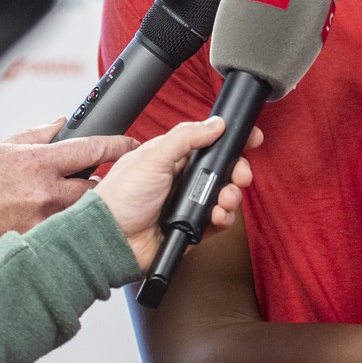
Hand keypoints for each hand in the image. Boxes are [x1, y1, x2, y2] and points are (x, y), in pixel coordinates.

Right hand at [0, 120, 138, 261]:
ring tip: (58, 203)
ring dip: (78, 205)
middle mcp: (44, 192)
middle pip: (95, 185)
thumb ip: (36, 136)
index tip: (130, 143)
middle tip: (88, 179)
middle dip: (97, 181)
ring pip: (81, 210)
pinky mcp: (37, 243)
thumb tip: (62, 124)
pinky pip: (62, 231)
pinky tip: (45, 222)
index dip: (117, 145)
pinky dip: (61, 225)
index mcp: (36, 163)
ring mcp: (43, 221)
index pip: (92, 149)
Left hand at [96, 117, 261, 270]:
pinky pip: (218, 221)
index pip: (209, 144)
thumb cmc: (121, 197)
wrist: (111, 239)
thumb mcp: (154, 157)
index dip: (230, 141)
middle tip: (240, 175)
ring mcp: (187, 205)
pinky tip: (217, 216)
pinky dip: (223, 218)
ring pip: (224, 195)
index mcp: (172, 158)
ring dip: (231, 196)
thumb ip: (186, 137)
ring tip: (224, 199)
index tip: (249, 139)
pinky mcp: (191, 228)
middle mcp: (181, 180)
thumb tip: (215, 124)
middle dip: (237, 171)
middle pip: (223, 171)